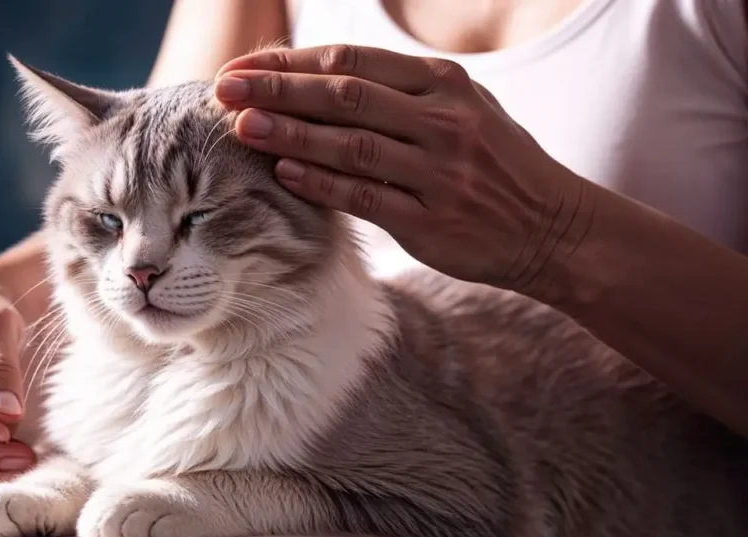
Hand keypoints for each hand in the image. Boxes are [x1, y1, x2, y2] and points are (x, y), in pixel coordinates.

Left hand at [214, 45, 590, 292]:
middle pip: (344, 96)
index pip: (352, 63)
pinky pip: (363, 197)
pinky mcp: (431, 221)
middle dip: (277, 90)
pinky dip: (320, 183)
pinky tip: (282, 172)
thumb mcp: (463, 107)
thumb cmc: (496, 164)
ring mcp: (438, 171)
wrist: (555, 228)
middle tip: (225, 90)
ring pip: (350, 145)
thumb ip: (401, 92)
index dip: (292, 64)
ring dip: (290, 133)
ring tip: (240, 126)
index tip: (245, 69)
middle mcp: (442, 120)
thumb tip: (320, 79)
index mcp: (444, 84)